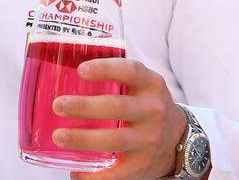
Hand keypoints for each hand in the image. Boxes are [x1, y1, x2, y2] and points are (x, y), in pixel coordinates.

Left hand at [51, 57, 188, 178]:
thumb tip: (62, 69)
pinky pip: (117, 173)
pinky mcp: (143, 164)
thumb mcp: (142, 85)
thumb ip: (114, 75)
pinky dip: (94, 175)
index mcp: (151, 85)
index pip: (130, 71)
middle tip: (58, 105)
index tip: (80, 70)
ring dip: (83, 139)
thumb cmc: (147, 106)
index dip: (105, 68)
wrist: (180, 139)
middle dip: (84, 106)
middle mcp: (153, 110)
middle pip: (117, 107)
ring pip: (114, 139)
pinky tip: (76, 171)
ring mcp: (150, 139)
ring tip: (59, 136)